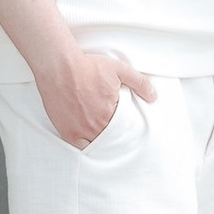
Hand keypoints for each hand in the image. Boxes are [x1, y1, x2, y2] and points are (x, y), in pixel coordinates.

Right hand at [39, 44, 155, 148]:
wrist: (59, 67)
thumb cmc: (86, 67)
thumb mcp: (119, 69)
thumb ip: (139, 83)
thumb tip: (153, 96)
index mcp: (110, 113)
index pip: (124, 129)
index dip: (126, 127)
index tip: (126, 127)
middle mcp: (95, 125)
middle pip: (110, 138)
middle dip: (114, 135)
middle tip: (116, 132)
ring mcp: (80, 130)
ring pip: (96, 144)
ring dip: (101, 141)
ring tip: (103, 136)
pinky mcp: (66, 131)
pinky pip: (79, 146)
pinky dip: (85, 145)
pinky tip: (89, 141)